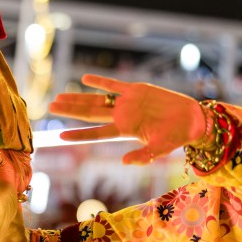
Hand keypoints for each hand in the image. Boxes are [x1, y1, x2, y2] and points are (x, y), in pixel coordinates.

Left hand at [48, 74, 206, 164]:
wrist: (191, 119)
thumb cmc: (176, 137)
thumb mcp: (160, 149)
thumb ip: (143, 156)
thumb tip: (125, 162)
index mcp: (124, 131)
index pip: (95, 134)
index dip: (77, 135)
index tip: (59, 137)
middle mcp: (121, 117)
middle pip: (89, 113)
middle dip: (69, 111)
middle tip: (50, 107)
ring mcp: (127, 102)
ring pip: (96, 99)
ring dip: (78, 97)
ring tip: (59, 97)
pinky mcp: (136, 89)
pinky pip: (114, 84)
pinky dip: (100, 81)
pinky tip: (84, 78)